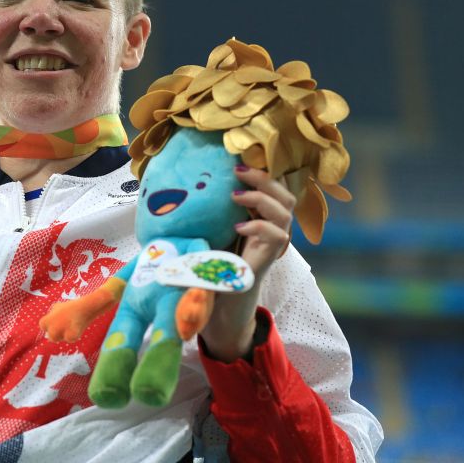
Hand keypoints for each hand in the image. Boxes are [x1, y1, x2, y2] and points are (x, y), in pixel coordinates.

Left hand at [200, 165, 294, 361]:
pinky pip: (276, 236)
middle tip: (237, 171)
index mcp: (260, 217)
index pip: (274, 186)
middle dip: (264, 176)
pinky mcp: (267, 261)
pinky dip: (259, 226)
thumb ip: (208, 211)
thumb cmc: (211, 264)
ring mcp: (272, 245)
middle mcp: (272, 228)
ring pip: (285, 211)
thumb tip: (177, 183)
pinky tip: (238, 226)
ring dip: (261, 197)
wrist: (218, 305)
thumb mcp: (209, 230)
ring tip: (236, 196)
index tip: (238, 157)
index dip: (263, 169)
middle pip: (286, 193)